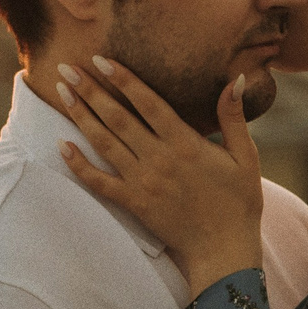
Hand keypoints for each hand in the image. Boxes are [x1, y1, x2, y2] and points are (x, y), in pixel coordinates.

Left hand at [52, 56, 263, 292]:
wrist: (224, 248)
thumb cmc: (239, 202)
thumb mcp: (246, 156)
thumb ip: (234, 117)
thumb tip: (234, 79)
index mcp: (185, 144)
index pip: (148, 103)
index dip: (123, 80)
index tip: (100, 60)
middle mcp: (159, 159)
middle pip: (117, 118)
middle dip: (90, 91)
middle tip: (66, 68)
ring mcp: (143, 182)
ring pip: (104, 144)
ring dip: (80, 117)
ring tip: (61, 93)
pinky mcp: (134, 204)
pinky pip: (100, 182)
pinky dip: (79, 165)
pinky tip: (61, 146)